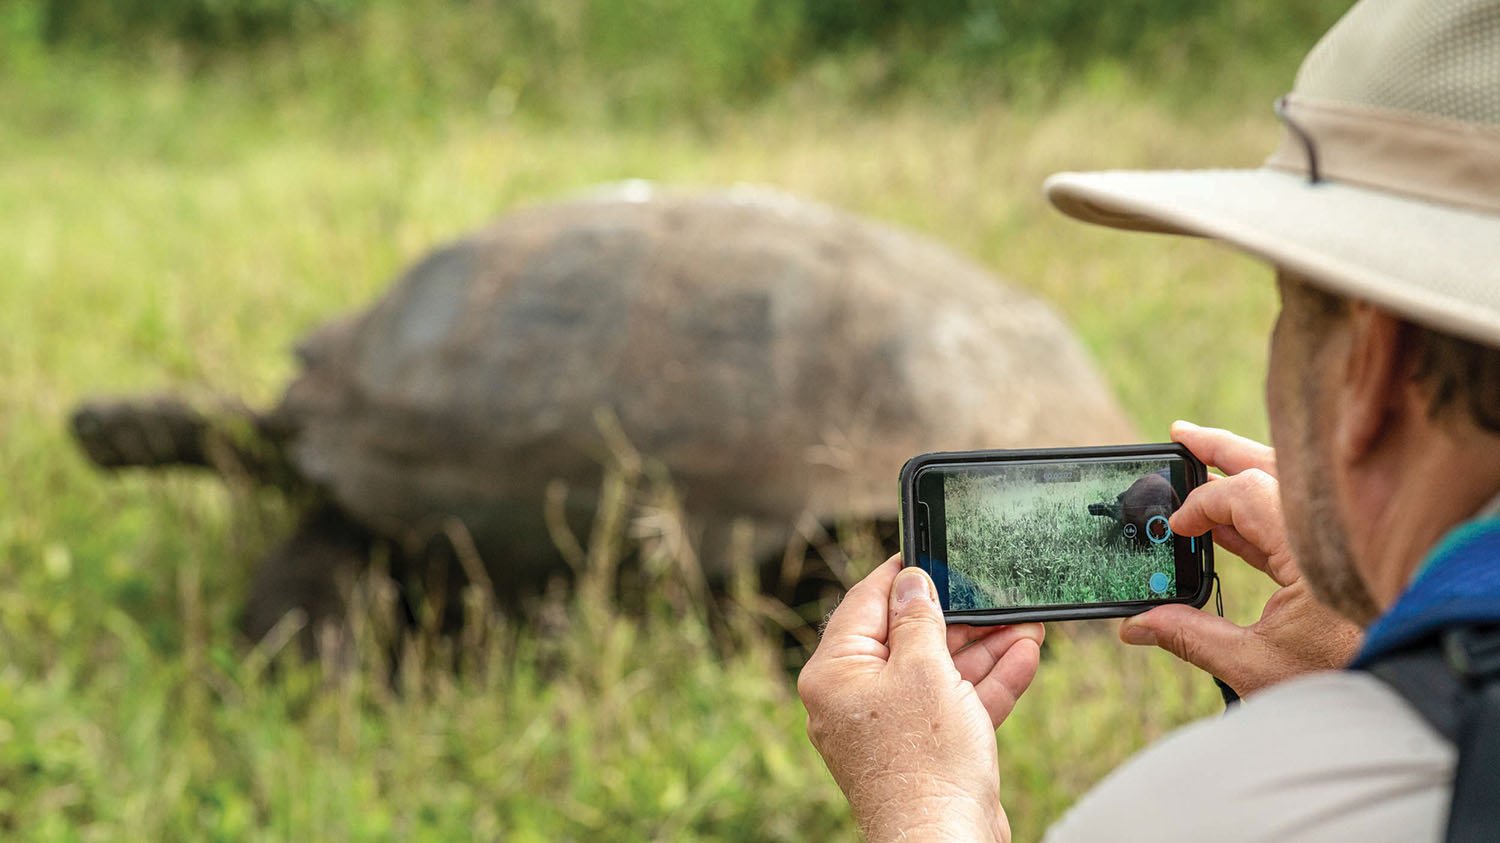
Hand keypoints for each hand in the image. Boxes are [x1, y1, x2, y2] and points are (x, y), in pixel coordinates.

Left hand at [798, 556, 1043, 842]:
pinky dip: (987, 682)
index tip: (927, 551)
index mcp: (834, 674)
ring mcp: (890, 726)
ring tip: (1025, 621)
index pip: (863, 604)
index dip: (900, 576)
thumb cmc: (923, 764)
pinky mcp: (924, 749)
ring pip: (938, 671)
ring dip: (983, 647)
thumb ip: (919, 620)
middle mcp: (854, 698)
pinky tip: (1024, 654)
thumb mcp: (924, 670)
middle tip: (991, 590)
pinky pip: (953, 703)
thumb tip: (912, 583)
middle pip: (906, 638)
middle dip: (958, 617)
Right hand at [1118, 421, 1362, 696]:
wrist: (1404, 695)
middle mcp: (1330, 534)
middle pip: (1271, 468)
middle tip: (1180, 435)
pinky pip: (1295, 515)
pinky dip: (1261, 507)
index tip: (1175, 528)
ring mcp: (1340, 541)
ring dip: (1243, 470)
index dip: (1201, 505)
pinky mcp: (1342, 557)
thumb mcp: (1256, 665)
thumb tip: (1137, 626)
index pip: (1246, 495)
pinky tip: (1231, 519)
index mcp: (1310, 550)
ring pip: (1287, 485)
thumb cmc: (1338, 682)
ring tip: (1203, 456)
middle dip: (1222, 450)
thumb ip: (1192, 637)